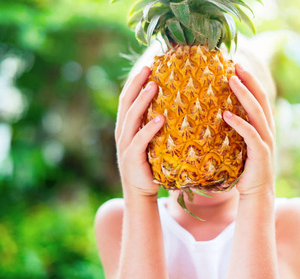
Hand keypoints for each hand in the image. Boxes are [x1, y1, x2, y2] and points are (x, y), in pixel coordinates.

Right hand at [115, 66, 164, 198]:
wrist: (141, 192)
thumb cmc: (151, 164)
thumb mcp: (152, 142)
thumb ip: (156, 126)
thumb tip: (177, 107)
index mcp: (126, 126)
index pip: (128, 99)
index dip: (135, 82)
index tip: (148, 66)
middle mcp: (123, 132)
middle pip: (127, 102)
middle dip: (137, 84)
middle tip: (149, 68)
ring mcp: (125, 145)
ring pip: (132, 117)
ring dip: (143, 100)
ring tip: (154, 86)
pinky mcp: (132, 158)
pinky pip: (140, 140)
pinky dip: (149, 128)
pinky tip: (160, 118)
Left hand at [223, 64, 275, 198]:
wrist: (256, 194)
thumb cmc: (244, 170)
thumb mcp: (238, 146)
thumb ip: (232, 130)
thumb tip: (213, 114)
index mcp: (263, 126)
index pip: (259, 97)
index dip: (250, 80)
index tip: (236, 65)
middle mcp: (267, 130)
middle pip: (260, 99)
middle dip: (249, 80)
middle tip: (235, 64)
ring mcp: (266, 141)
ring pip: (257, 112)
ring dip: (244, 95)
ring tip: (231, 81)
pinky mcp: (261, 153)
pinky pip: (250, 134)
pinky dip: (239, 123)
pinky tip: (226, 114)